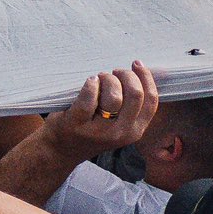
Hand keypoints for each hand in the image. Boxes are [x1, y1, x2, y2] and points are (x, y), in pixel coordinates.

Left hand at [41, 62, 158, 160]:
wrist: (62, 148)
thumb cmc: (94, 127)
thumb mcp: (119, 123)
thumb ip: (131, 104)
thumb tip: (144, 72)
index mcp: (135, 131)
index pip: (150, 101)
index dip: (146, 78)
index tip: (137, 65)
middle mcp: (120, 134)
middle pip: (135, 94)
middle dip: (126, 75)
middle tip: (114, 72)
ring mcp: (99, 131)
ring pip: (114, 96)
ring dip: (107, 79)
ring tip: (99, 79)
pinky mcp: (77, 124)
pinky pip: (90, 97)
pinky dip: (91, 84)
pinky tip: (90, 82)